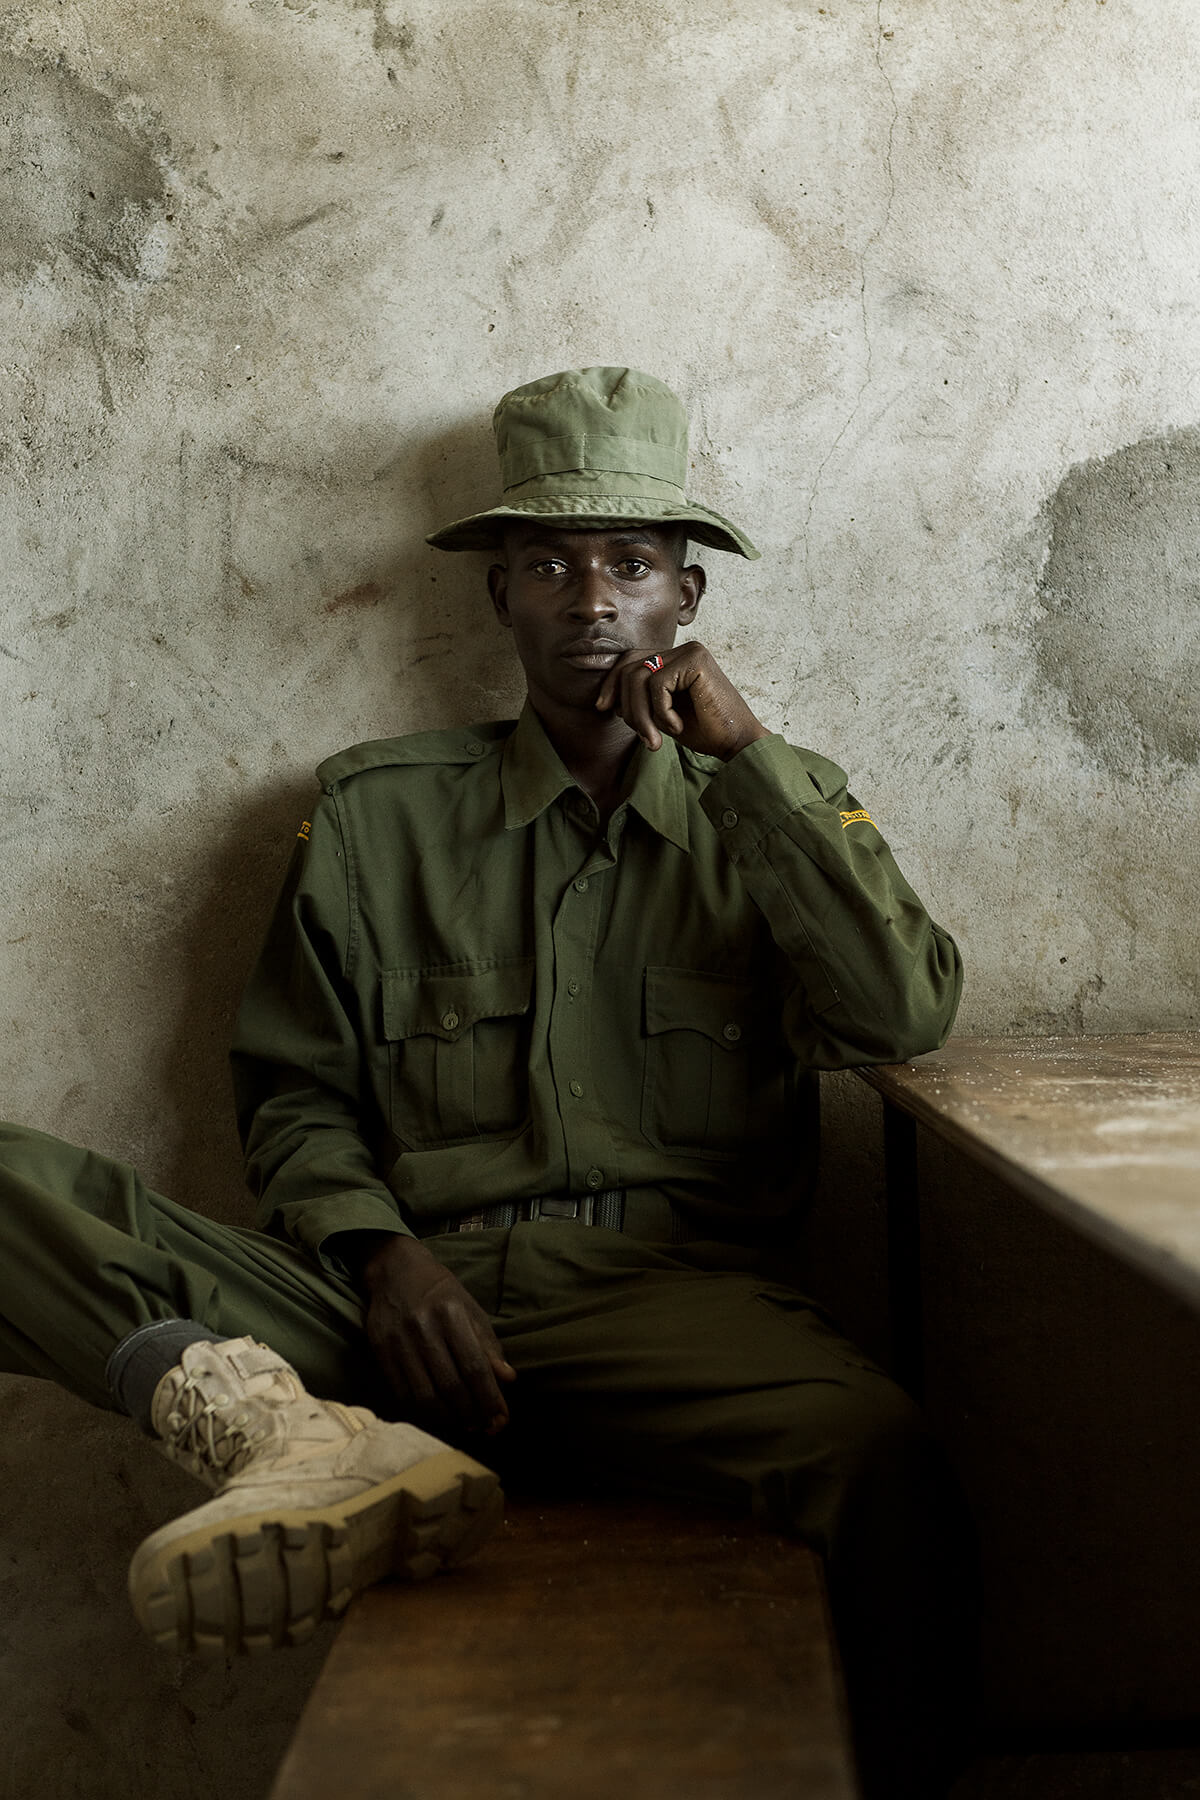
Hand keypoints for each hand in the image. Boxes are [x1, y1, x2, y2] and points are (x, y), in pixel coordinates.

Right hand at [361, 1235, 515, 1436]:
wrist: (394, 1269)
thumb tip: (508, 1380)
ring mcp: (398, 1341)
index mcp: (451, 1314)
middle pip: (451, 1386)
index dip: (490, 1399)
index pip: (474, 1367)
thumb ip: (488, 1345)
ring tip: (462, 1422)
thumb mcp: (470, 1308)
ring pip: (424, 1396)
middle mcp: (423, 1328)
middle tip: (484, 1427)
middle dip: (472, 1413)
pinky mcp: (379, 1351)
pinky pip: (402, 1393)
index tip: (501, 1420)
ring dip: (448, 1418)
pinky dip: (421, 1411)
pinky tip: (436, 1413)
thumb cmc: (439, 1291)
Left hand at [594, 640, 770, 759]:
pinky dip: (661, 712)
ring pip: (639, 677)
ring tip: (655, 739)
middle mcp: (682, 649)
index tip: (604, 708)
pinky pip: (657, 685)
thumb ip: (640, 700)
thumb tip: (605, 699)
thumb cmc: (703, 730)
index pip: (629, 661)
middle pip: (629, 667)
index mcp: (674, 658)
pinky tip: (677, 727)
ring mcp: (689, 651)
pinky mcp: (695, 660)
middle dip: (626, 705)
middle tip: (642, 736)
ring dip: (641, 715)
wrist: (737, 742)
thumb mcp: (661, 713)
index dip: (612, 683)